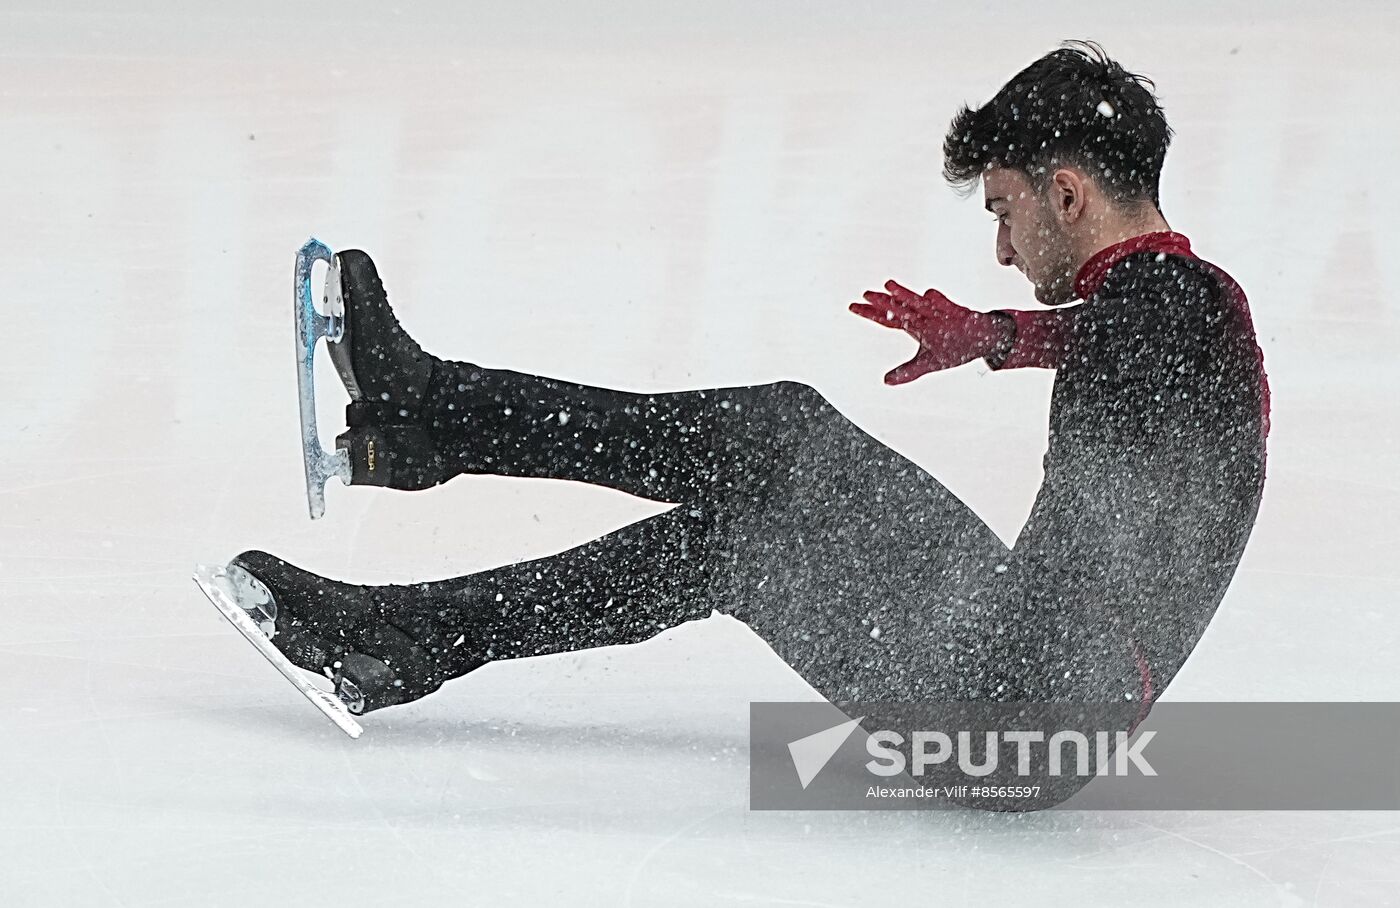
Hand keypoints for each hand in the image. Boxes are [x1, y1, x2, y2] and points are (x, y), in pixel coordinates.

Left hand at [849, 280, 1010, 384]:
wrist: (982, 339)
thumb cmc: (953, 348)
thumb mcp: (928, 363)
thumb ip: (907, 372)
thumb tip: (885, 381)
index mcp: (915, 327)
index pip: (888, 320)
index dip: (871, 314)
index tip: (852, 306)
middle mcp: (924, 318)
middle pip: (900, 309)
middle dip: (883, 302)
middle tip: (865, 295)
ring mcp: (940, 315)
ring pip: (919, 304)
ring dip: (904, 296)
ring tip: (888, 286)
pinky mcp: (959, 315)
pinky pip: (948, 307)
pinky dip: (939, 301)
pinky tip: (929, 294)